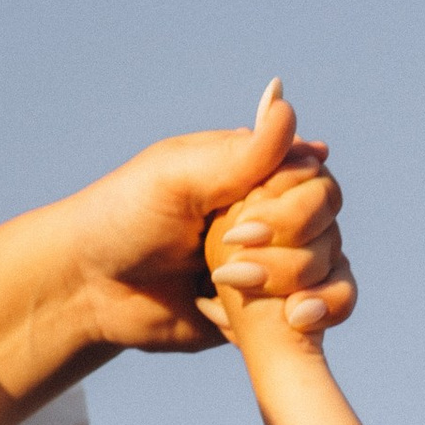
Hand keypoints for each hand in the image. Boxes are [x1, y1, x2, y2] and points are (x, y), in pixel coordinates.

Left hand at [63, 79, 348, 354]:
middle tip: (223, 262)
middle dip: (289, 253)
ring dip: (289, 284)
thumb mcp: (178, 177)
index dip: (294, 209)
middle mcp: (275, 216)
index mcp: (256, 174)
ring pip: (333, 272)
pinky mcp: (272, 312)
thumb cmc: (123, 218)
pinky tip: (271, 320)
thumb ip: (240, 154)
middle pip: (329, 228)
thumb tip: (286, 104)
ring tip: (229, 290)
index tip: (239, 226)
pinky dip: (306, 318)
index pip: (316, 181)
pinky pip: (322, 315)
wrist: (92, 289)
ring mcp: (278, 265)